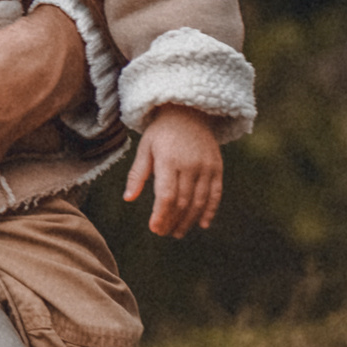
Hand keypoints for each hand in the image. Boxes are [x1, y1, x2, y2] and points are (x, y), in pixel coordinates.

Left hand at [125, 106, 222, 236]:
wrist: (189, 113)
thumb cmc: (161, 133)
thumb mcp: (144, 149)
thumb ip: (137, 174)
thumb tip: (128, 199)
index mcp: (168, 161)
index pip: (166, 195)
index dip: (161, 215)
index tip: (155, 228)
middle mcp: (190, 165)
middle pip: (183, 201)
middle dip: (173, 220)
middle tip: (164, 233)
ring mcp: (206, 167)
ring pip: (199, 201)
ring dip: (189, 220)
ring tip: (178, 232)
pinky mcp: (217, 168)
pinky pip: (216, 194)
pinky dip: (210, 210)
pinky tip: (202, 224)